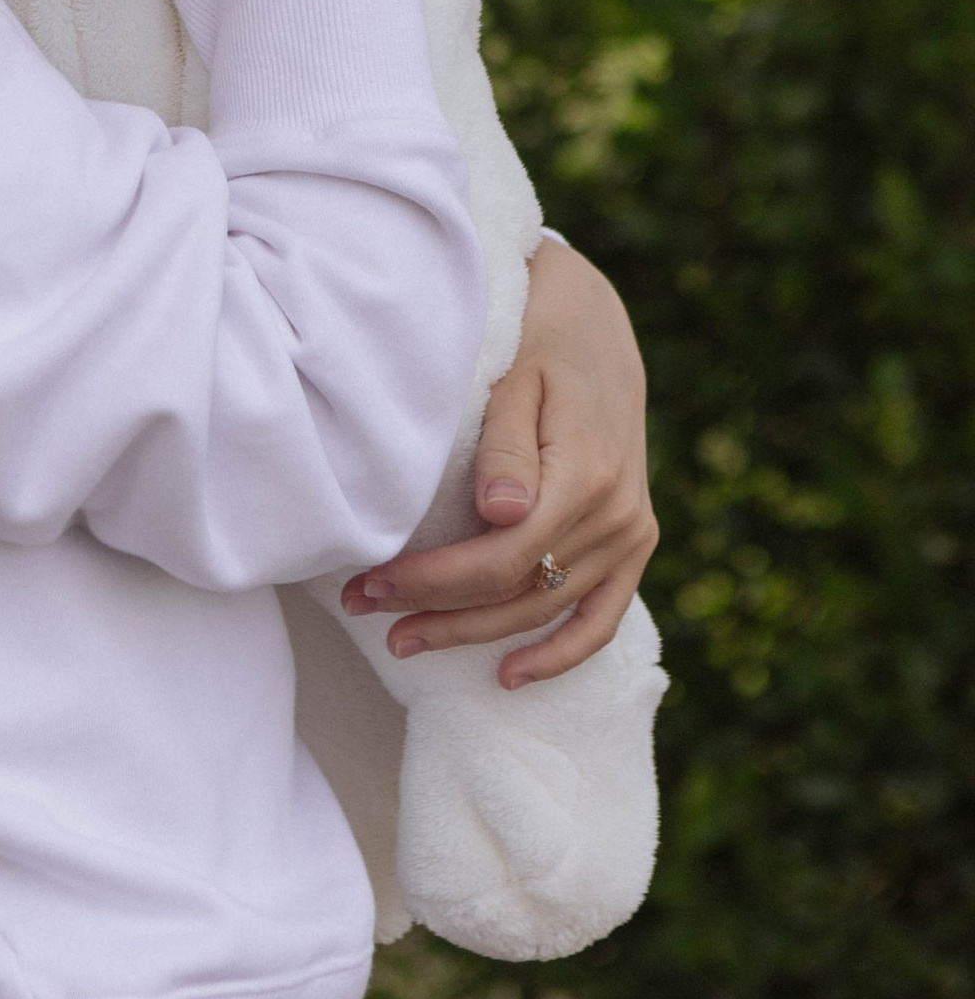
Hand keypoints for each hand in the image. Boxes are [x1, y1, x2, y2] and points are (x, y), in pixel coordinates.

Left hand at [341, 234, 658, 685]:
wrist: (595, 324)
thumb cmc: (537, 341)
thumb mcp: (514, 377)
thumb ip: (504, 447)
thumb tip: (500, 514)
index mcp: (585, 473)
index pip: (499, 558)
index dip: (431, 582)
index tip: (367, 583)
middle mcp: (616, 515)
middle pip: (517, 592)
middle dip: (436, 611)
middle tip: (364, 610)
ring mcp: (630, 533)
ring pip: (546, 610)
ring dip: (476, 634)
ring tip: (406, 640)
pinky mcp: (634, 541)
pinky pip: (603, 615)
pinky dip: (562, 652)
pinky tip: (510, 675)